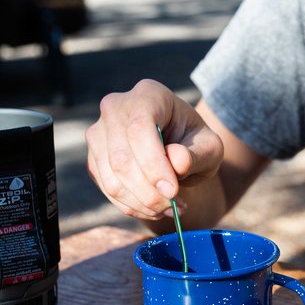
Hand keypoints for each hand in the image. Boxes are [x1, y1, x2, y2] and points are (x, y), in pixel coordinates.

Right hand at [85, 79, 222, 221]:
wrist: (180, 150)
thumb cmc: (196, 144)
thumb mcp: (209, 148)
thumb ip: (196, 154)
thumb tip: (175, 162)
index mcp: (148, 95)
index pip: (139, 129)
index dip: (153, 164)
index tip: (173, 192)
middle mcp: (115, 108)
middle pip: (121, 157)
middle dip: (148, 191)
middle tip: (174, 207)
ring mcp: (99, 134)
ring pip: (111, 178)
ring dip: (141, 203)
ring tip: (169, 210)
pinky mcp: (94, 159)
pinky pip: (108, 190)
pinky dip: (132, 206)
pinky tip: (155, 209)